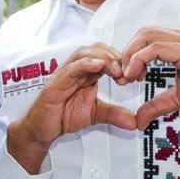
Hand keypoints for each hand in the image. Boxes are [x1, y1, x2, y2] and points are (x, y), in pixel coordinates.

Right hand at [7, 44, 138, 173]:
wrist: (41, 129)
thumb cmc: (62, 116)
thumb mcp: (95, 114)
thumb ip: (114, 114)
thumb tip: (134, 121)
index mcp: (86, 73)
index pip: (106, 55)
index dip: (124, 61)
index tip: (138, 74)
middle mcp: (75, 69)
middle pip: (97, 49)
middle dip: (116, 57)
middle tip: (130, 73)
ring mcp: (64, 74)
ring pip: (84, 54)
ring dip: (104, 58)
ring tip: (117, 70)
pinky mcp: (55, 84)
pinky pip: (70, 69)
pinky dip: (84, 64)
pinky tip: (97, 65)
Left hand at [118, 28, 179, 129]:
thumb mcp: (179, 99)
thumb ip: (157, 105)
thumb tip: (139, 120)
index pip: (148, 37)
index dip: (132, 53)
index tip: (127, 76)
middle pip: (144, 32)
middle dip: (127, 52)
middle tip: (124, 75)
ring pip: (148, 36)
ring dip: (131, 55)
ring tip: (128, 76)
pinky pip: (158, 48)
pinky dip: (141, 59)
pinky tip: (137, 75)